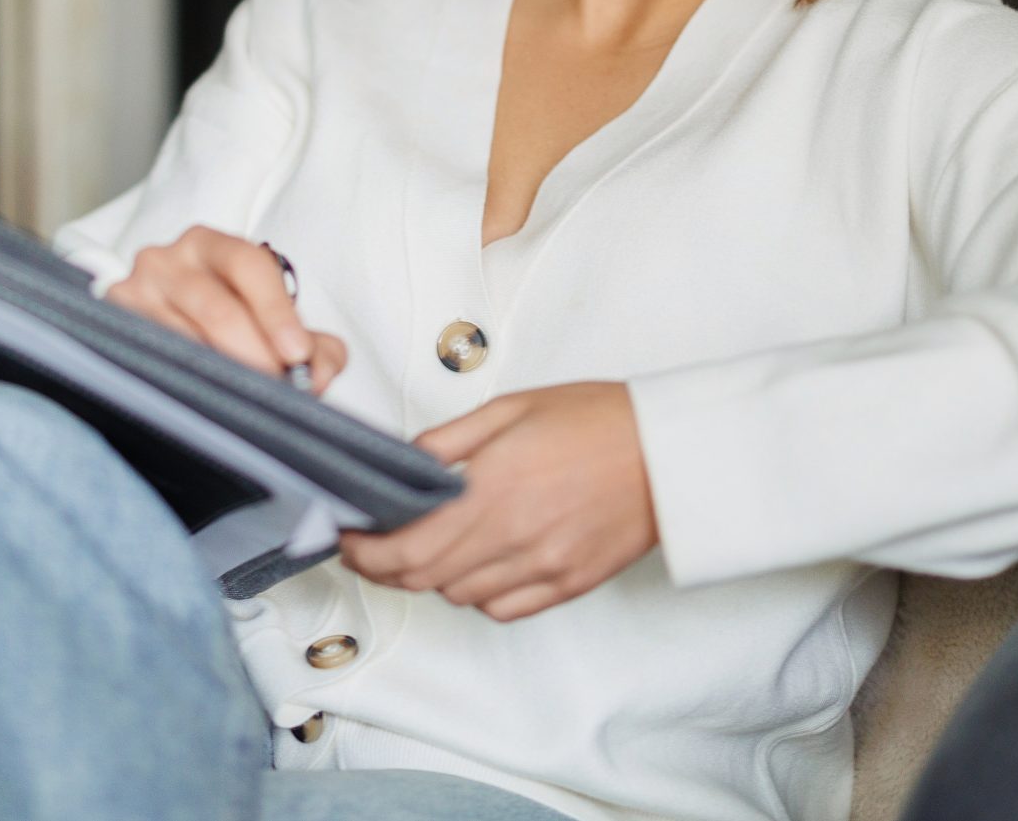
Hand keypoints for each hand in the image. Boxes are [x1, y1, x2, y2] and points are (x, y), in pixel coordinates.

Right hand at [104, 226, 348, 393]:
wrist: (168, 327)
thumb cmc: (230, 323)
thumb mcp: (276, 325)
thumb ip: (316, 348)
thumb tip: (317, 373)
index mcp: (211, 245)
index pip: (249, 265)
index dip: (276, 311)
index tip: (297, 352)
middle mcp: (167, 260)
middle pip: (217, 308)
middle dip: (254, 354)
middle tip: (277, 388)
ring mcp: (134, 292)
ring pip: (184, 341)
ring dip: (222, 376)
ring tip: (247, 401)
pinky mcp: (112, 325)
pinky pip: (153, 360)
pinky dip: (185, 384)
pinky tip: (206, 400)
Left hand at [337, 382, 656, 620]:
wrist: (668, 452)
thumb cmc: (594, 420)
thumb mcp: (510, 409)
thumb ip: (449, 441)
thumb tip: (406, 463)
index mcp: (492, 490)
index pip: (406, 549)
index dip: (364, 553)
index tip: (348, 539)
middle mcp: (512, 538)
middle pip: (424, 580)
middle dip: (385, 568)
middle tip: (371, 547)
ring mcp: (543, 568)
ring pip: (460, 596)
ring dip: (433, 577)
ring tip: (429, 546)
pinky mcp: (568, 584)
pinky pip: (503, 609)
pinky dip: (478, 594)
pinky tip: (479, 565)